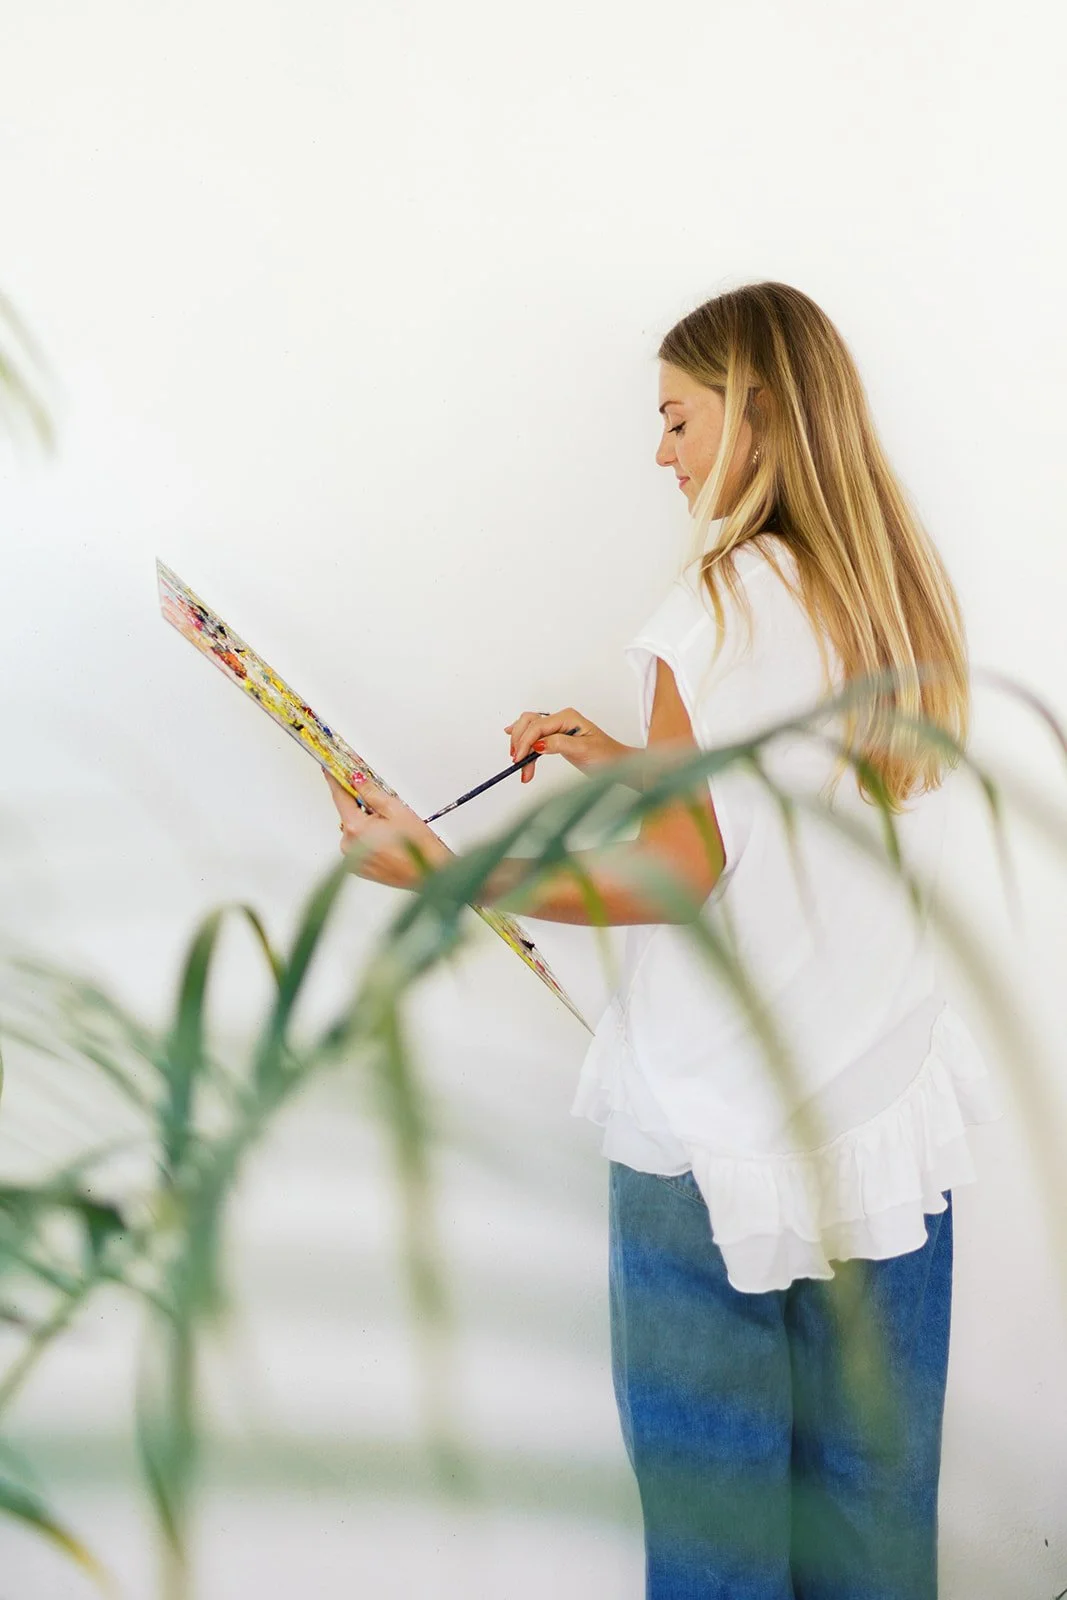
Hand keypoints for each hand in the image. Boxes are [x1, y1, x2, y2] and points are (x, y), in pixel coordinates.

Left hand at [324, 771, 451, 887]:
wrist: (428, 873)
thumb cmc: (417, 845)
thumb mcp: (396, 810)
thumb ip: (372, 793)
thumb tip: (357, 780)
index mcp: (356, 828)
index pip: (340, 797)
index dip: (336, 781)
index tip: (329, 769)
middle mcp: (349, 845)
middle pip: (348, 815)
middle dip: (361, 807)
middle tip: (384, 809)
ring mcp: (352, 858)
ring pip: (354, 830)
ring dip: (366, 824)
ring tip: (391, 831)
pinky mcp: (358, 868)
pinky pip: (358, 845)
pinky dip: (368, 839)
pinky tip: (387, 842)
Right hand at [504, 707, 633, 784]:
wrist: (617, 764)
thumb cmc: (606, 756)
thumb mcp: (582, 750)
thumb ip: (558, 744)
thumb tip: (537, 744)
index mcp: (568, 717)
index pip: (538, 726)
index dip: (525, 742)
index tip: (519, 759)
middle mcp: (561, 719)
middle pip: (529, 722)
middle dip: (520, 741)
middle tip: (517, 762)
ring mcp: (558, 727)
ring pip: (529, 728)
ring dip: (520, 743)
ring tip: (518, 763)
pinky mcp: (556, 737)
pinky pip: (535, 736)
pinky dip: (524, 743)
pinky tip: (515, 744)